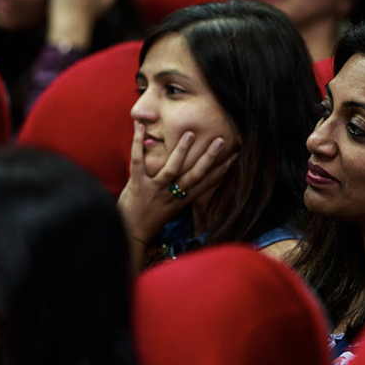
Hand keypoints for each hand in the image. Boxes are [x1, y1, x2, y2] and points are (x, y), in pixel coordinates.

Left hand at [118, 124, 237, 266]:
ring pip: (172, 169)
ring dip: (181, 150)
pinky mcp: (137, 186)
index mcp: (182, 200)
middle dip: (209, 157)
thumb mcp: (171, 208)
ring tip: (190, 134)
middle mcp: (172, 195)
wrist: (130, 235)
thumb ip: (180, 192)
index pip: (206, 183)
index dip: (222, 170)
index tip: (235, 156)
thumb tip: (189, 175)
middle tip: (220, 140)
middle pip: (194, 175)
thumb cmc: (150, 220)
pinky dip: (137, 144)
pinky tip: (140, 128)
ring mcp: (154, 190)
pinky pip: (137, 163)